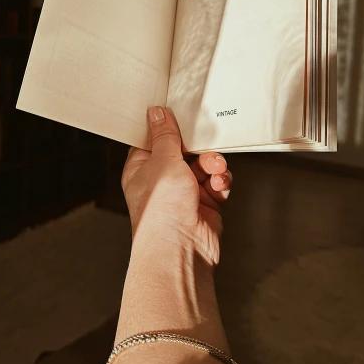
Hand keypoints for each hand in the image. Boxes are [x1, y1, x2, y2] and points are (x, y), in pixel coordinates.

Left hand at [122, 106, 232, 265]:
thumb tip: (157, 113)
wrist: (181, 251)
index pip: (154, 140)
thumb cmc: (162, 212)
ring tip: (215, 170)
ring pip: (204, 165)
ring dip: (213, 164)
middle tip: (205, 147)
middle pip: (184, 151)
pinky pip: (217, 183)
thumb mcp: (162, 161)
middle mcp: (162, 180)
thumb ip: (165, 135)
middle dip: (199, 148)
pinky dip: (221, 181)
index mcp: (142, 168)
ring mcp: (184, 193)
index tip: (181, 116)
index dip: (168, 128)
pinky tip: (219, 185)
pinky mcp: (205, 204)